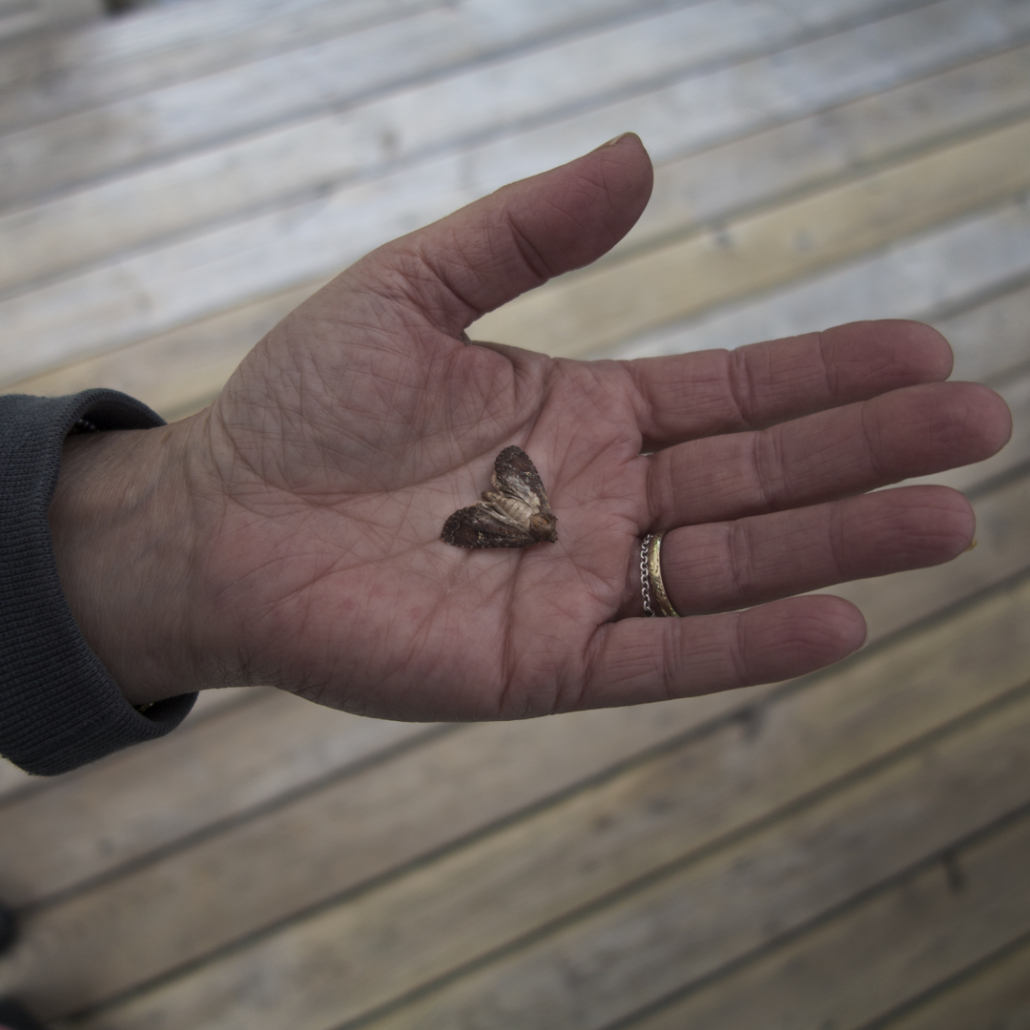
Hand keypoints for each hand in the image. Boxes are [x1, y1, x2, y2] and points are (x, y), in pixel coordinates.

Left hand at [50, 135, 1011, 715]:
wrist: (218, 521)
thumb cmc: (303, 408)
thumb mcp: (414, 289)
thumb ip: (526, 230)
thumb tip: (643, 156)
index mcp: (583, 418)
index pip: (731, 394)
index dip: (826, 376)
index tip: (922, 352)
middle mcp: (599, 503)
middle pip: (756, 477)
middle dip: (865, 453)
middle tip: (977, 426)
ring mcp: (576, 587)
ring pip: (729, 566)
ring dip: (837, 546)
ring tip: (943, 524)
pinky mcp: (540, 665)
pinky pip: (660, 655)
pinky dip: (746, 644)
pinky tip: (838, 621)